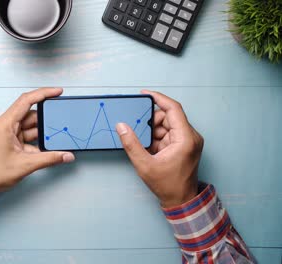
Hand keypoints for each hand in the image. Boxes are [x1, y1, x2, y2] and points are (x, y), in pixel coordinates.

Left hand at [0, 88, 74, 217]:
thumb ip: (49, 158)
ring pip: (28, 128)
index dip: (43, 93)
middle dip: (46, 120)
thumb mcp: (25, 164)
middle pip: (29, 115)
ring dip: (41, 134)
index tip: (57, 91)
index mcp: (4, 124)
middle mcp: (3, 125)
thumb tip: (66, 155)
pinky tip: (46, 149)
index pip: (26, 101)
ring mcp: (4, 134)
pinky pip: (24, 137)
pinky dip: (35, 142)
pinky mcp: (6, 142)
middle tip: (61, 122)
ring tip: (56, 138)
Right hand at [116, 90, 203, 207]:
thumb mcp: (144, 165)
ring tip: (145, 145)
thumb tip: (121, 126)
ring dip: (153, 131)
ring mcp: (188, 141)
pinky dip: (157, 138)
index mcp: (185, 138)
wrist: (181, 201)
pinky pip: (168, 134)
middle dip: (151, 121)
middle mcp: (190, 137)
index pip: (173, 109)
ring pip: (167, 125)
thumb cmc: (167, 185)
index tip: (144, 94)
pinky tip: (150, 149)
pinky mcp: (184, 145)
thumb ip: (132, 144)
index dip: (158, 98)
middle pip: (168, 117)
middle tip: (138, 130)